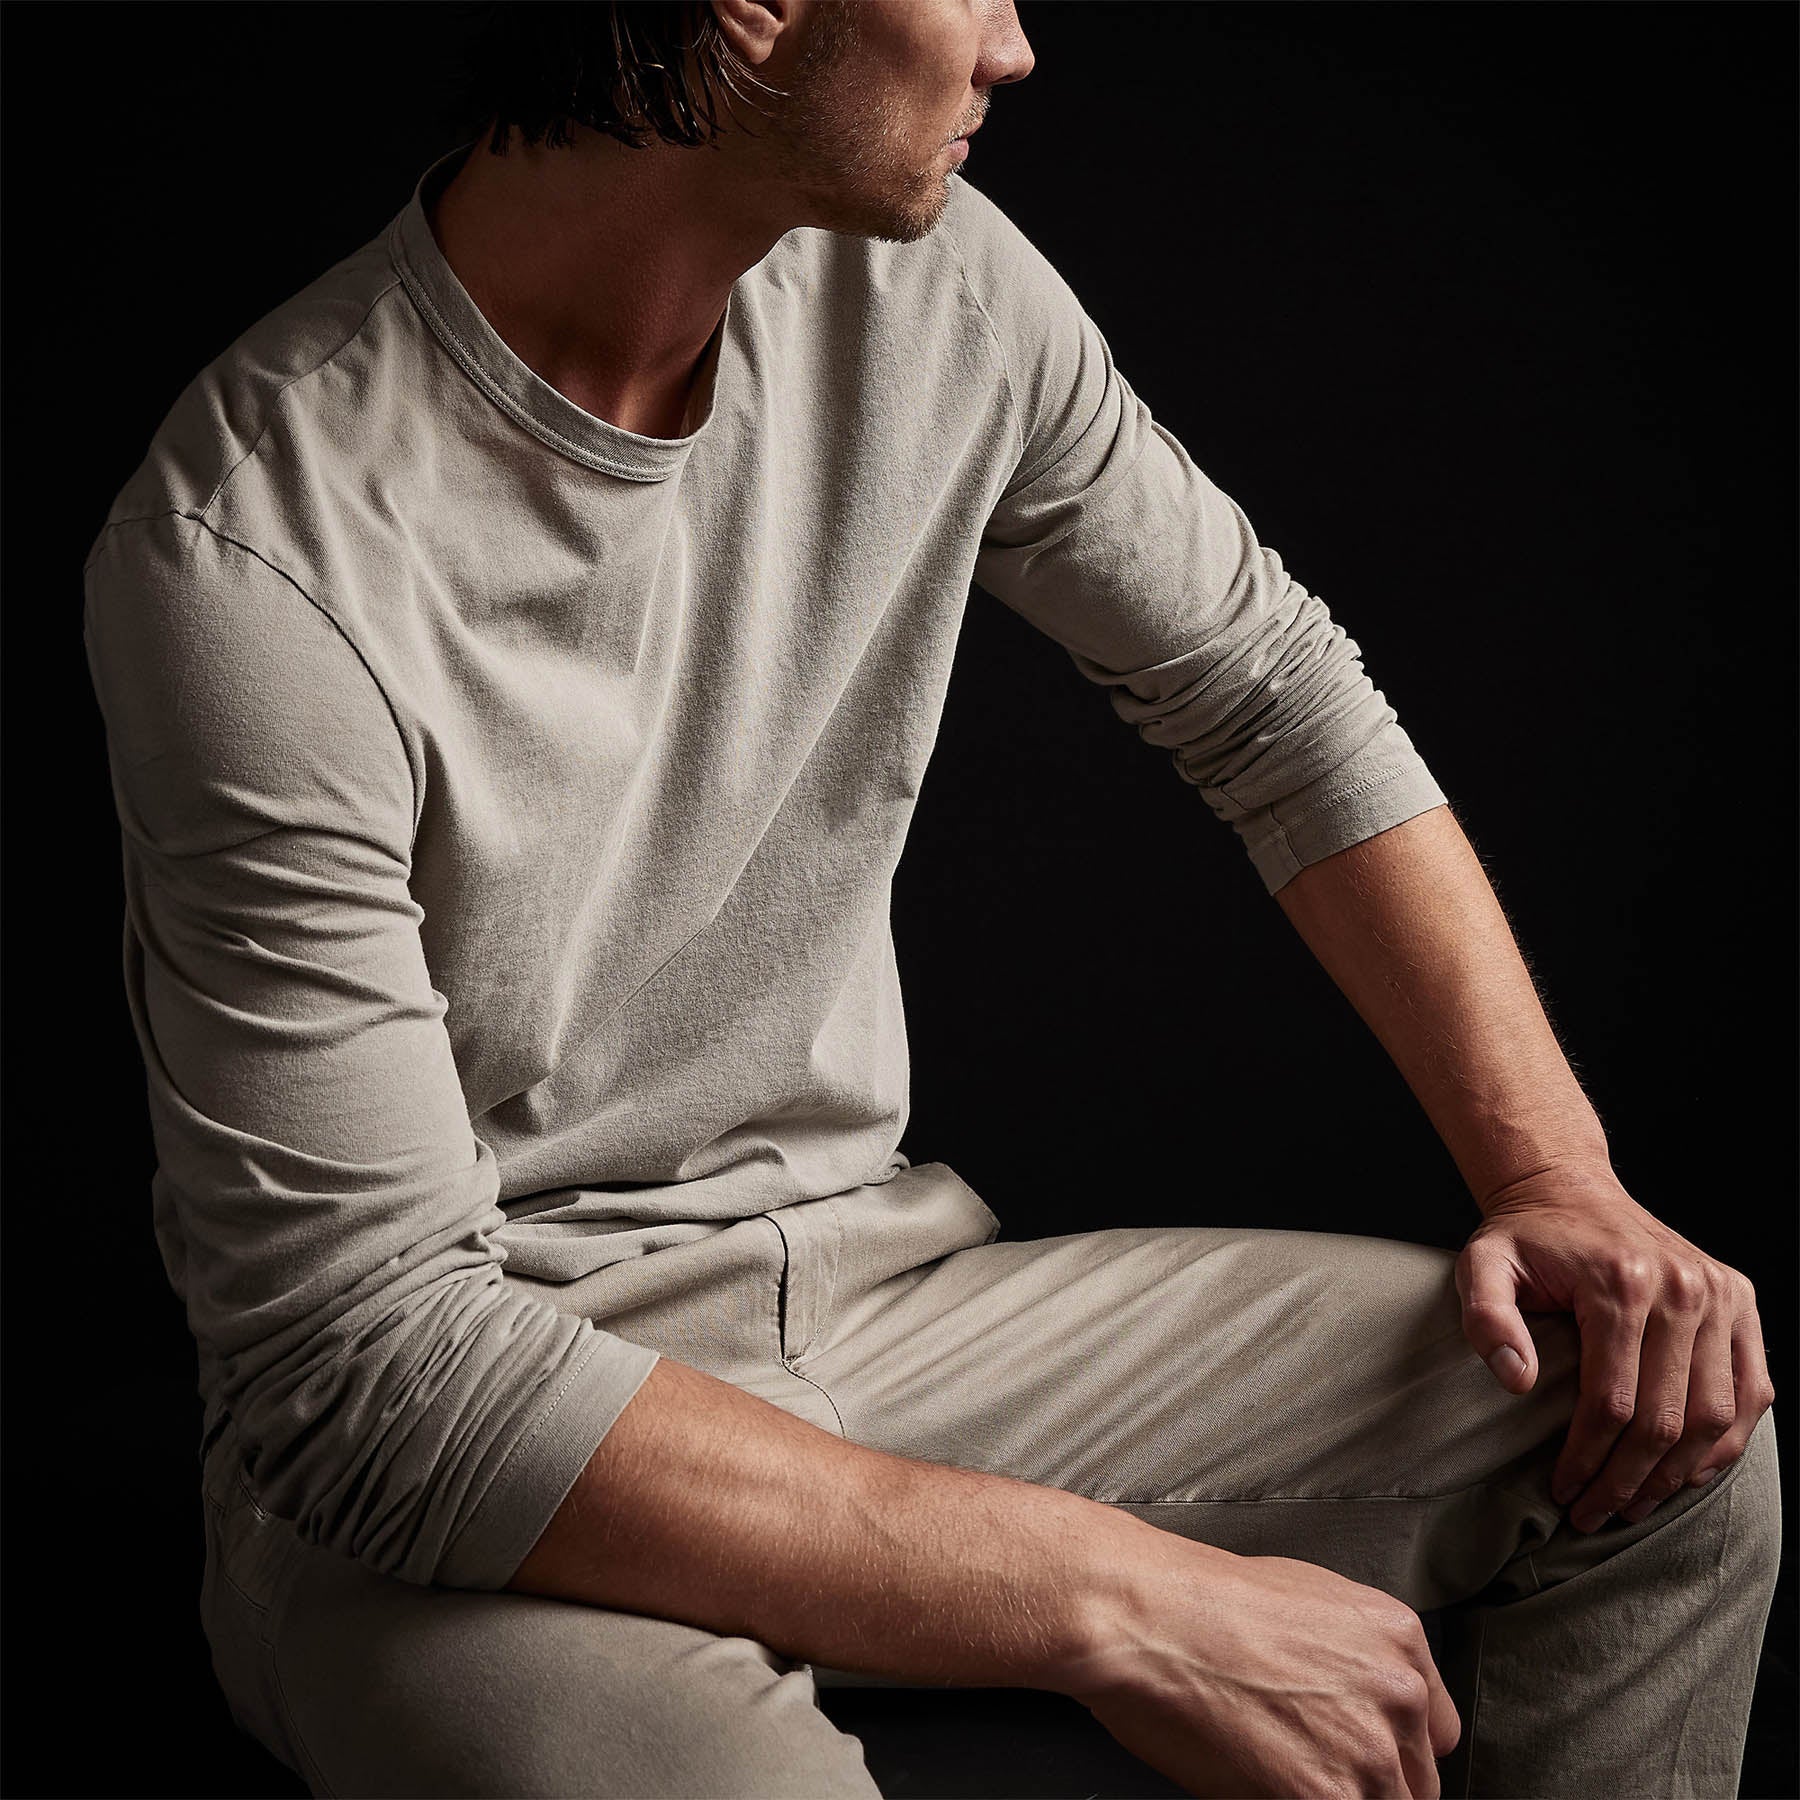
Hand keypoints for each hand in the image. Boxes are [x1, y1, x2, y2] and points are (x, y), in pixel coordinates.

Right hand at [1052, 1534, 1459, 1797]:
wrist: (1145, 1612)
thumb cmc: (1196, 1598)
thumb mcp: (1301, 1597)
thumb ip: (1349, 1656)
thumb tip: (1348, 1699)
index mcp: (1396, 1638)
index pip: (1434, 1733)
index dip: (1391, 1749)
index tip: (1356, 1753)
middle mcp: (1399, 1694)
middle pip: (1413, 1782)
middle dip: (1363, 1781)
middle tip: (1303, 1762)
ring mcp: (1369, 1750)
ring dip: (1332, 1796)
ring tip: (1273, 1769)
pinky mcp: (1326, 1796)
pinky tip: (1258, 1783)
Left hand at [1455, 1160, 1774, 1531]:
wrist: (1569, 1188)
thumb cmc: (1523, 1238)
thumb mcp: (1481, 1265)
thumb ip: (1487, 1320)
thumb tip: (1518, 1383)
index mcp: (1619, 1282)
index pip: (1612, 1400)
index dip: (1588, 1459)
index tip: (1563, 1492)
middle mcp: (1681, 1288)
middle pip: (1668, 1417)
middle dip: (1631, 1480)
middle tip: (1597, 1515)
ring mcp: (1718, 1294)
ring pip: (1718, 1415)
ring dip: (1679, 1474)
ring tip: (1637, 1505)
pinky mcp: (1740, 1300)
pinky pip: (1751, 1390)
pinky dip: (1726, 1442)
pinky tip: (1686, 1471)